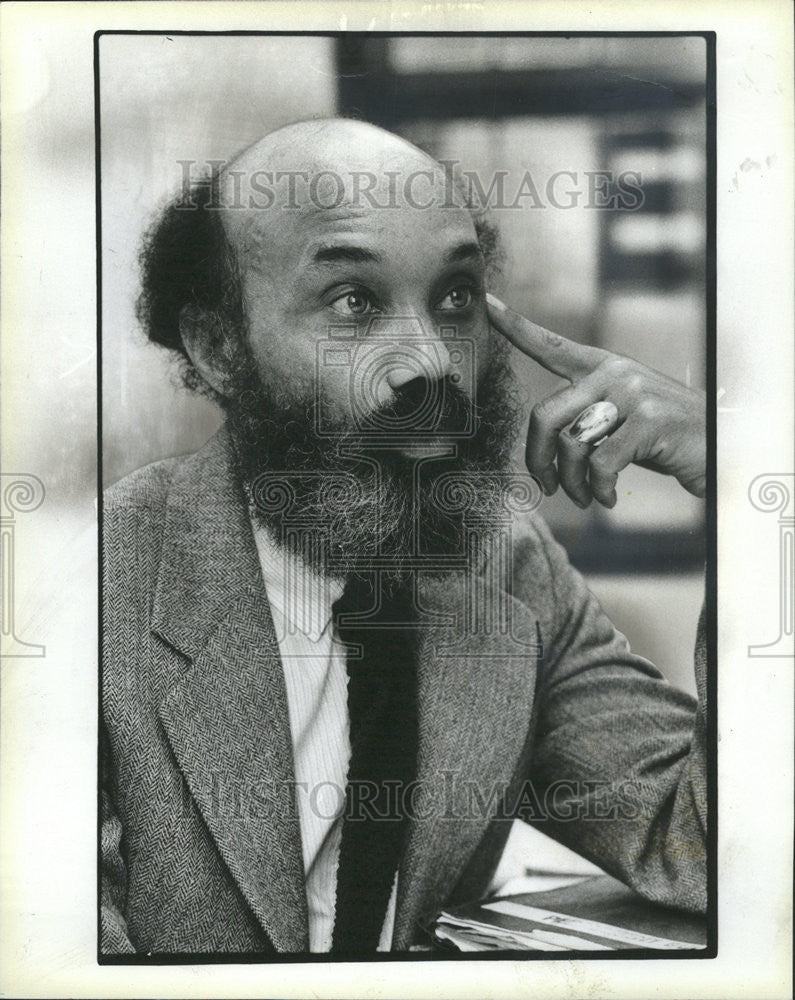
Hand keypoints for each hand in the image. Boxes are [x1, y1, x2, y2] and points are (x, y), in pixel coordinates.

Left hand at [486, 294, 705, 507]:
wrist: (722, 443)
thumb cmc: (662, 435)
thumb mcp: (619, 417)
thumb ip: (584, 418)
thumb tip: (544, 450)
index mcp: (602, 366)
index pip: (550, 346)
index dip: (516, 327)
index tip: (487, 304)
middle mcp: (614, 373)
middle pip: (545, 415)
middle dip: (537, 459)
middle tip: (546, 485)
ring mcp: (634, 394)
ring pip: (572, 445)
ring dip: (572, 483)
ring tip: (586, 496)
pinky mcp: (650, 422)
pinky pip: (601, 464)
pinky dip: (599, 490)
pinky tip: (608, 498)